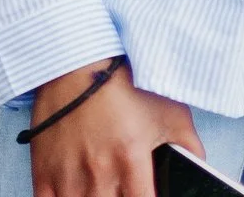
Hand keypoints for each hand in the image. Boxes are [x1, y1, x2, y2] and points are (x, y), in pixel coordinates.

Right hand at [27, 59, 200, 196]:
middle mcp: (99, 171)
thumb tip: (200, 167)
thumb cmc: (122, 83)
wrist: (77, 61)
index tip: (147, 195)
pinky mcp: (44, 168)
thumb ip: (190, 145)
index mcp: (131, 159)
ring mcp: (68, 173)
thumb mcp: (169, 109)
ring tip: (102, 190)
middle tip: (122, 188)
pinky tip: (74, 194)